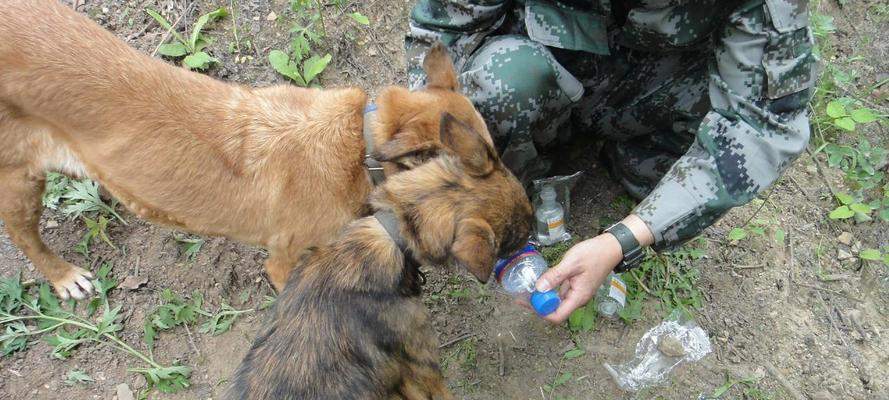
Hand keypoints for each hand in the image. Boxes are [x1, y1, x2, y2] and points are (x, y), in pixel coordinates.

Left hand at [533, 215, 653, 323]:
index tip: (528, 302)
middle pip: (555, 310)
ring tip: (527, 289)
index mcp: (578, 297)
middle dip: (538, 305)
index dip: (541, 312)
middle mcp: (578, 299)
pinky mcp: (576, 286)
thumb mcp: (572, 262)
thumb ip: (555, 275)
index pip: (557, 316)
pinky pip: (560, 293)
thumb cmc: (594, 254)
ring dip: (543, 297)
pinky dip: (549, 289)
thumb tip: (539, 288)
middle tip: (522, 295)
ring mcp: (577, 293)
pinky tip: (541, 281)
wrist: (611, 247)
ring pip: (557, 301)